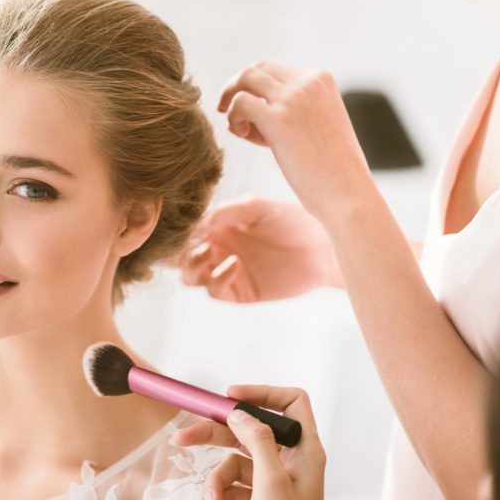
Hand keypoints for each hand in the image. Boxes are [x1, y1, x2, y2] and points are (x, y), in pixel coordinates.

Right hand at [172, 385, 328, 499]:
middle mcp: (289, 463)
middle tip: (180, 438)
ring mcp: (272, 483)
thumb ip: (256, 440)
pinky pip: (230, 489)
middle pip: (245, 432)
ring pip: (231, 464)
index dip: (261, 394)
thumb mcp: (271, 482)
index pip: (290, 403)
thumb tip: (239, 413)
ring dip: (215, 484)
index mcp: (304, 451)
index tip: (229, 397)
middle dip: (212, 438)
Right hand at [177, 197, 340, 301]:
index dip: (177, 230)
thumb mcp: (255, 206)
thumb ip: (223, 212)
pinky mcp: (238, 292)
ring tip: (208, 252)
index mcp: (216, 225)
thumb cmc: (292, 220)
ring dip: (191, 266)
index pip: (183, 231)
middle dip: (176, 251)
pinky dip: (218, 277)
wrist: (323, 248)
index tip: (180, 225)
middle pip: (177, 257)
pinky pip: (214, 290)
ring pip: (189, 276)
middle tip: (189, 242)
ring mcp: (225, 271)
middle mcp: (216, 248)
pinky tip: (235, 263)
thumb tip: (194, 225)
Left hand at [218, 61, 377, 221]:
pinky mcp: (280, 119)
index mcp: (321, 80)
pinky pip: (240, 102)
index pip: (273, 70)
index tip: (254, 117)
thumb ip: (287, 112)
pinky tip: (241, 134)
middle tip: (231, 115)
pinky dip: (233, 117)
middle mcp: (309, 81)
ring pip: (245, 78)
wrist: (347, 194)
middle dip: (237, 89)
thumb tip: (238, 106)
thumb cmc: (331, 170)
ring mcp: (295, 97)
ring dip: (231, 100)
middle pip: (256, 68)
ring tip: (237, 128)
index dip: (256, 91)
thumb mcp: (315, 127)